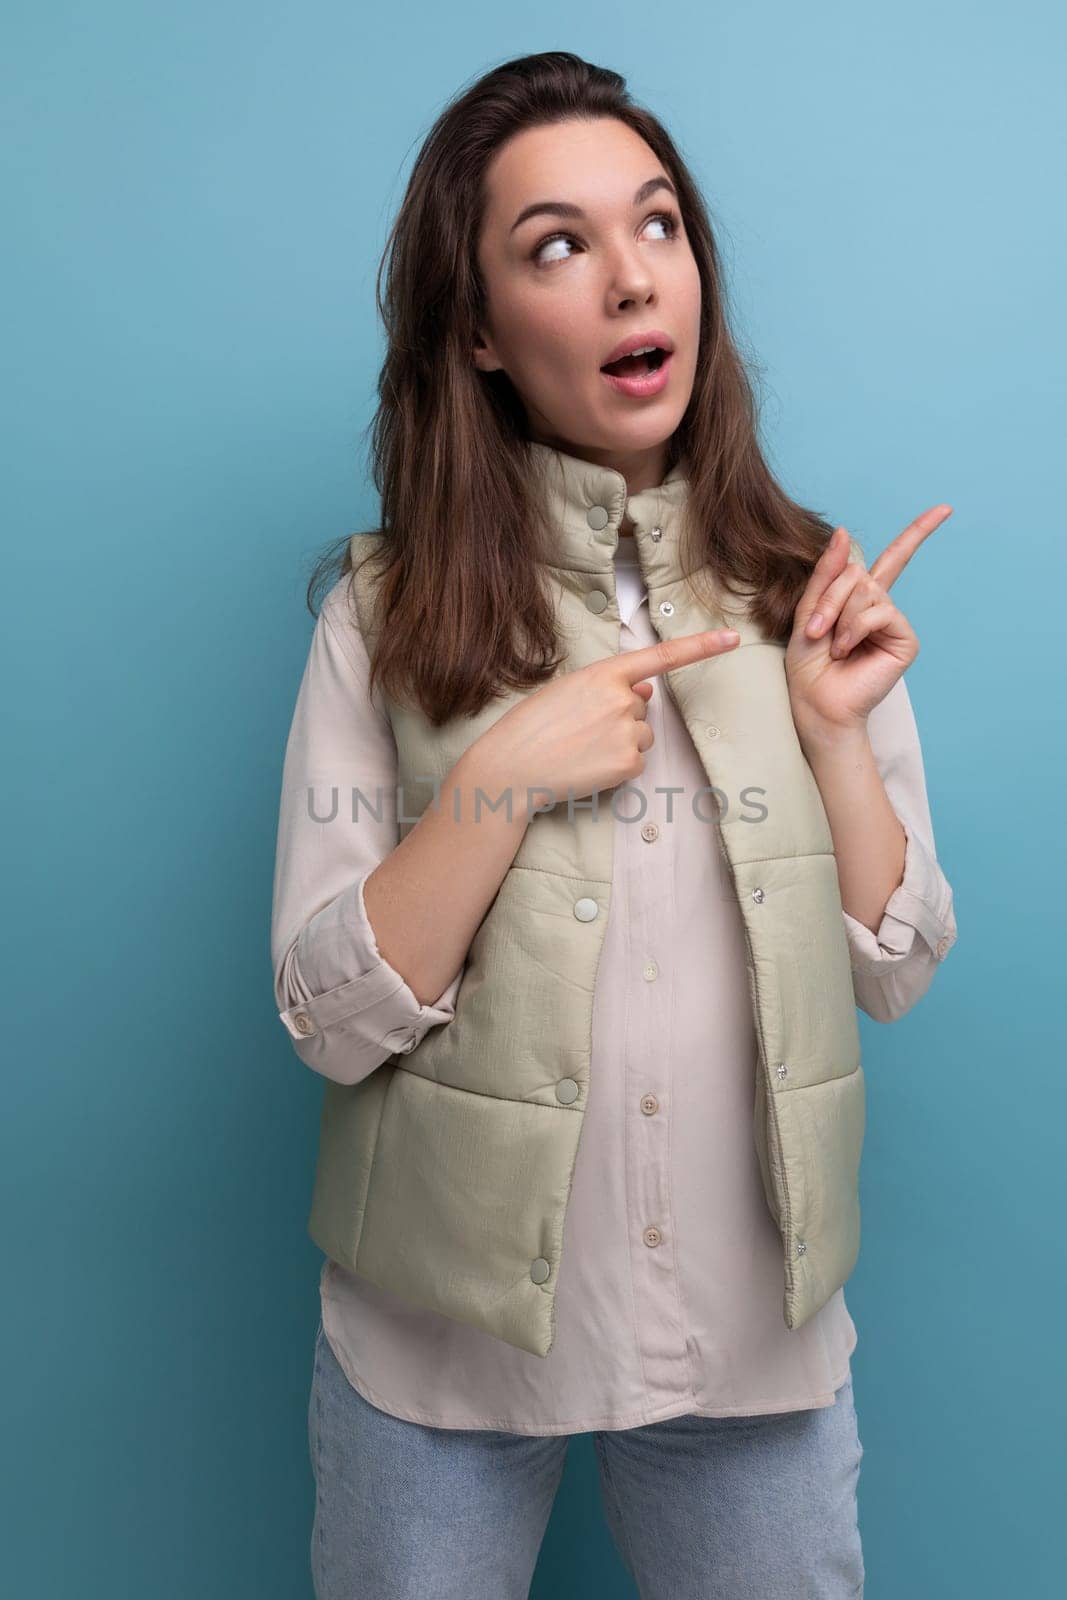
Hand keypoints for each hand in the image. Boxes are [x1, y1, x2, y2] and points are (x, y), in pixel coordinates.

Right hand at [475, 627, 740, 810]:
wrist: (512, 767)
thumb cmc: (532, 726)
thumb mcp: (568, 691)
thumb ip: (610, 686)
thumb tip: (647, 691)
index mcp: (604, 674)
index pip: (662, 657)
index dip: (701, 646)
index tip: (732, 638)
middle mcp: (623, 699)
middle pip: (642, 706)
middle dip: (619, 717)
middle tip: (579, 729)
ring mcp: (628, 732)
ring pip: (642, 735)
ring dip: (620, 741)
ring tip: (581, 749)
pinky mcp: (628, 763)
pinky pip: (635, 761)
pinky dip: (616, 766)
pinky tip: (587, 766)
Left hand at [785, 506, 952, 737]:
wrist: (817, 703)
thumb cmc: (809, 665)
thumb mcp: (808, 611)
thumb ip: (826, 573)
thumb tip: (845, 533)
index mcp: (861, 599)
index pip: (893, 559)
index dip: (918, 532)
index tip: (945, 509)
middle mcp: (882, 607)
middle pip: (859, 573)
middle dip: (830, 598)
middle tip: (815, 631)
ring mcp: (895, 623)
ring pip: (867, 591)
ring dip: (839, 616)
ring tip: (833, 645)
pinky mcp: (905, 640)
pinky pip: (880, 612)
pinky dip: (856, 628)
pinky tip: (849, 650)